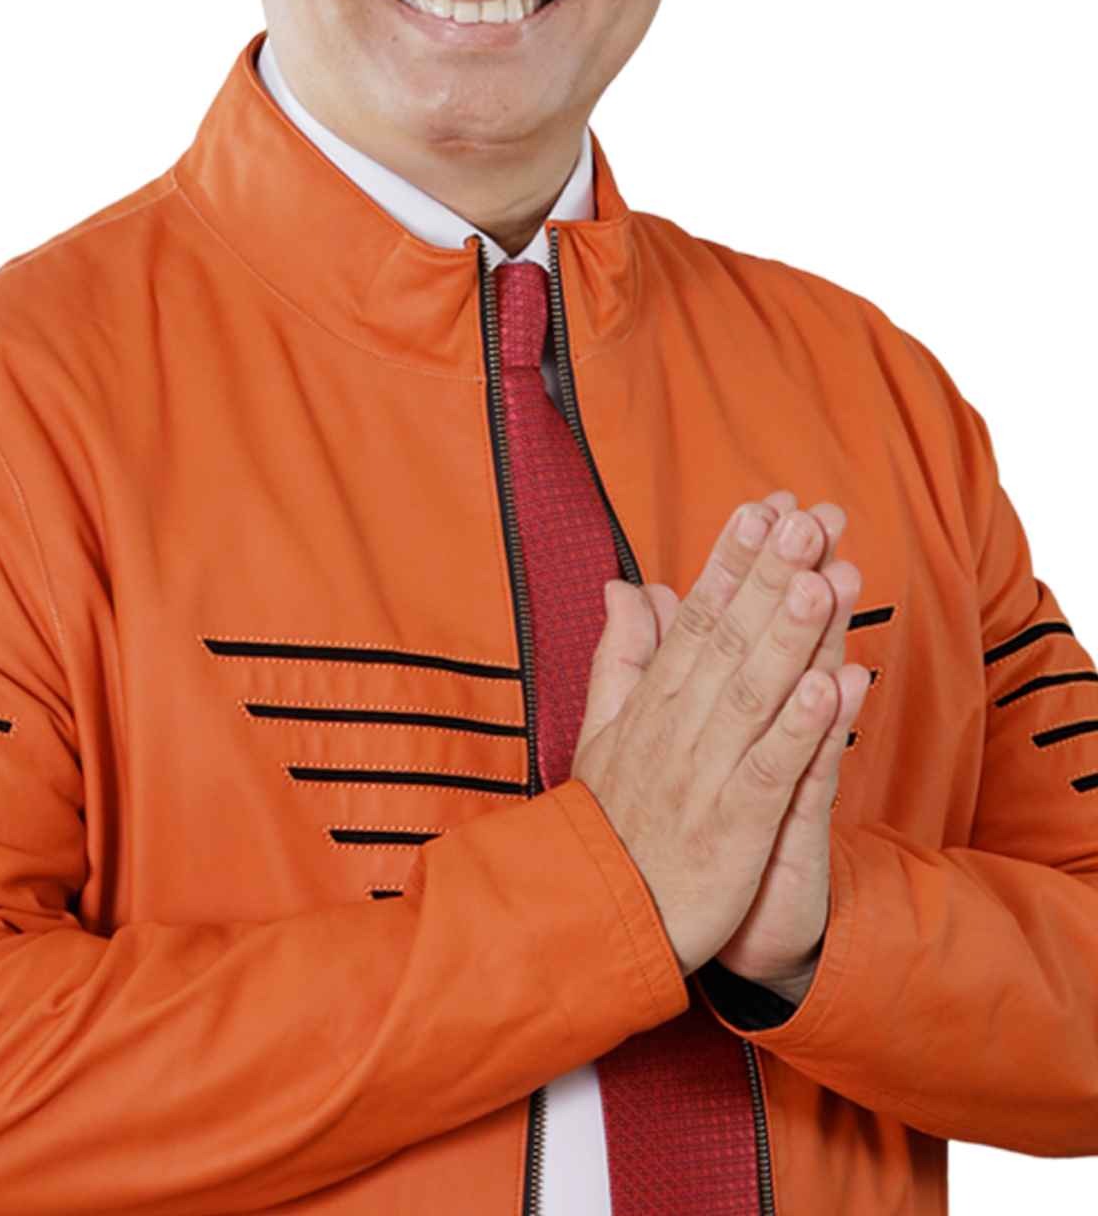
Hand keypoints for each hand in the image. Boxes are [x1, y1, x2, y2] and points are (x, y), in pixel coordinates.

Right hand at [570, 493, 864, 977]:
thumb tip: (630, 585)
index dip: (733, 560)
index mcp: (653, 702)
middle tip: (809, 517)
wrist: (595, 922)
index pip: (697, 616)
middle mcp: (680, 727)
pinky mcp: (734, 829)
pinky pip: (773, 771)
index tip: (765, 507)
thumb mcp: (603, 729)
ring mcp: (707, 776)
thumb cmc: (611, 822)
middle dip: (771, 574)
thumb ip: (623, 653)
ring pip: (756, 693)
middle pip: (731, 638)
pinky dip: (803, 729)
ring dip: (792, 634)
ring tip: (824, 577)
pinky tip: (834, 686)